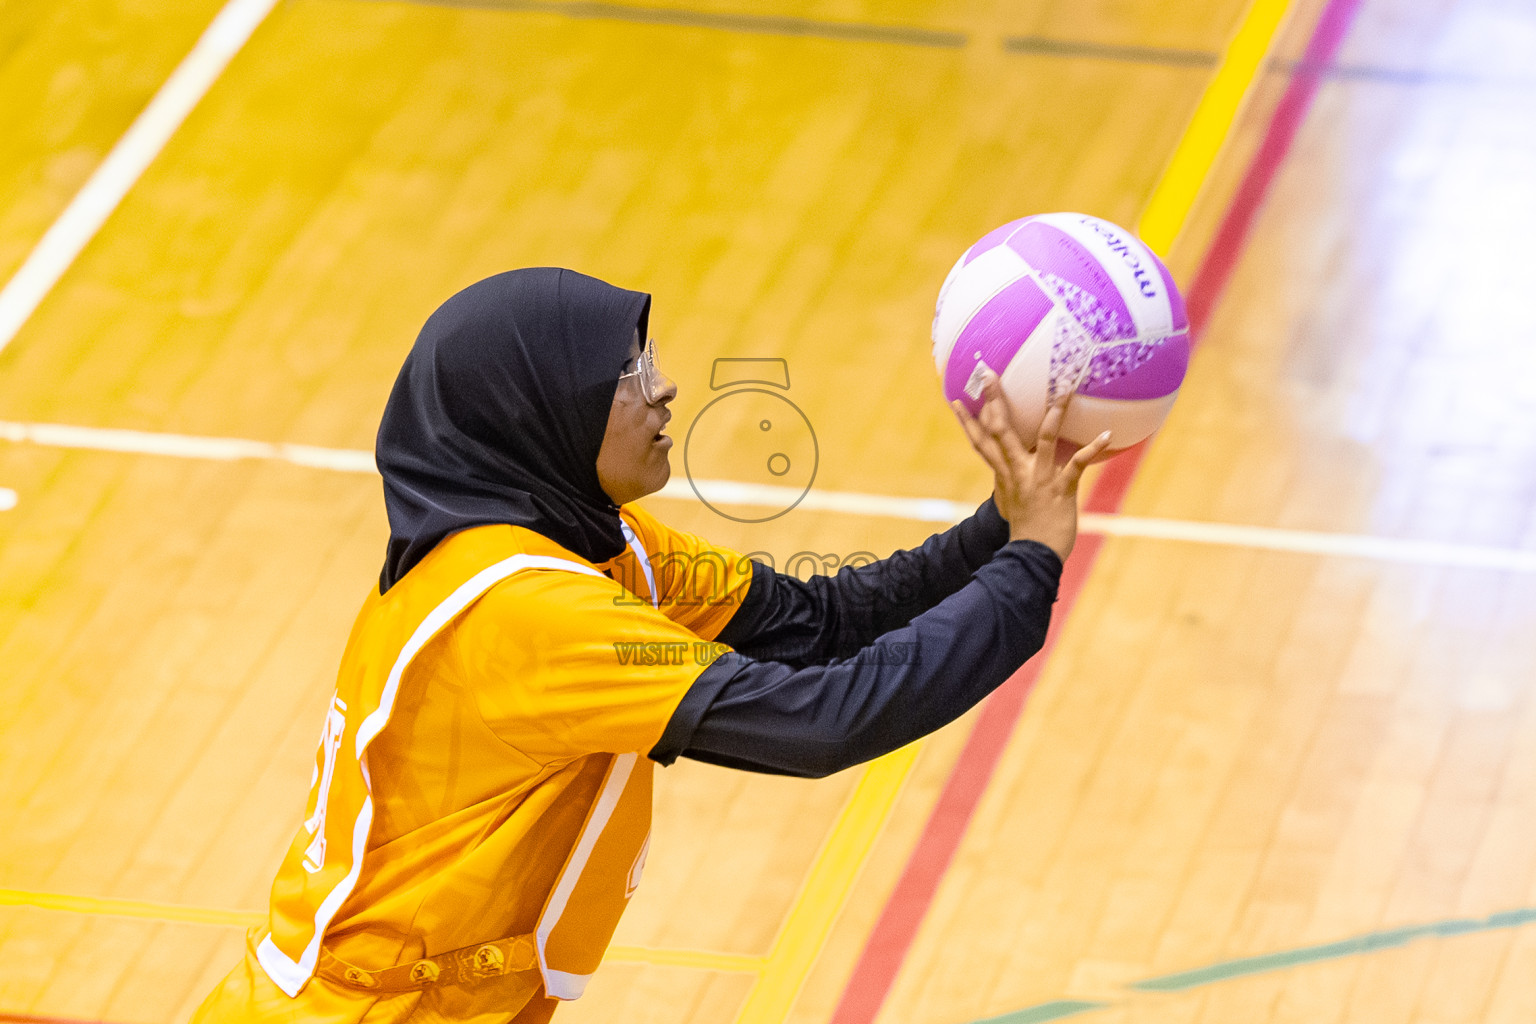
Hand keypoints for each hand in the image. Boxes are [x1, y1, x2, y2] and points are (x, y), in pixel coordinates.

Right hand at [952, 374, 1110, 561]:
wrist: (1033, 556)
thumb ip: (1008, 479)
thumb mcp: (1010, 500)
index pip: (980, 442)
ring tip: (1064, 390)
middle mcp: (1017, 471)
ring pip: (1043, 439)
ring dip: (1054, 413)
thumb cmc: (1026, 529)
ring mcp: (1039, 479)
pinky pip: (1077, 464)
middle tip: (989, 374)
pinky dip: (1092, 448)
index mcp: (1004, 473)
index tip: (956, 398)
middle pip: (1001, 431)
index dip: (967, 421)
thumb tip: (1006, 468)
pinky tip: (1106, 434)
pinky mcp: (1061, 489)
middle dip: (994, 401)